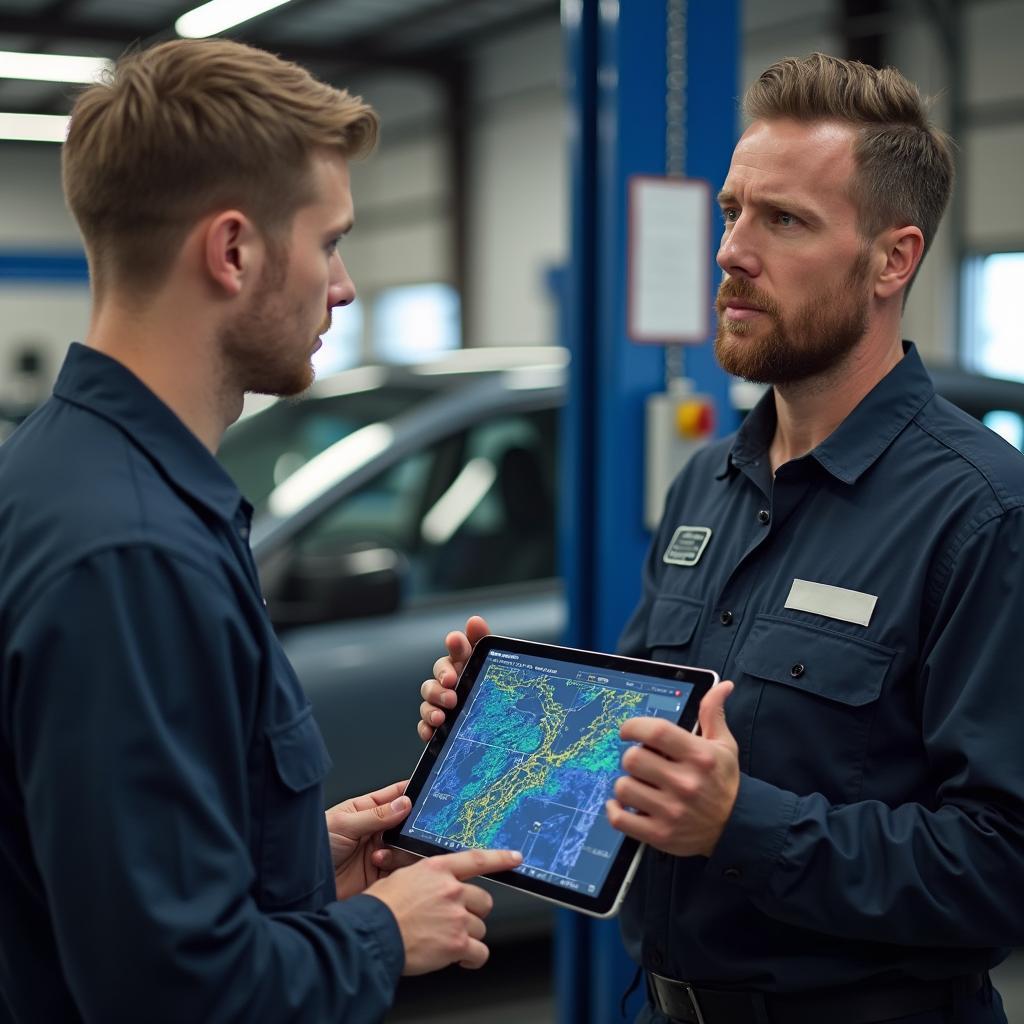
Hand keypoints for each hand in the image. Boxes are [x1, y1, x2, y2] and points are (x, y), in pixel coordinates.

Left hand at [325, 780, 418, 899]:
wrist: (299, 888)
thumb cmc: (313, 848)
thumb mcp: (343, 824)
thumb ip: (376, 814)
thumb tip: (404, 802)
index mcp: (365, 810)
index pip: (395, 796)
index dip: (412, 792)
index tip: (428, 791)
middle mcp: (375, 831)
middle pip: (406, 823)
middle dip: (411, 825)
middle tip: (412, 826)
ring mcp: (380, 853)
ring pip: (407, 846)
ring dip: (399, 848)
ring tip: (380, 852)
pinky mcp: (380, 876)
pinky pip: (402, 869)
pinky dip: (398, 866)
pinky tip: (381, 864)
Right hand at [368, 847, 522, 973]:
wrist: (371, 935)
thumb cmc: (378, 909)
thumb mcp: (400, 879)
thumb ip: (424, 880)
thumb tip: (433, 888)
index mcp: (437, 869)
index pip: (476, 859)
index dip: (500, 858)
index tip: (515, 858)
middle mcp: (451, 890)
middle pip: (483, 901)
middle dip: (473, 912)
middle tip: (455, 921)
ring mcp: (457, 917)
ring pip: (480, 928)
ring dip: (467, 936)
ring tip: (445, 941)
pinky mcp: (458, 943)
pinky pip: (480, 953)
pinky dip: (472, 958)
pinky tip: (459, 958)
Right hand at [417, 615, 490, 742]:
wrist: (501, 728)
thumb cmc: (496, 691)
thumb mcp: (495, 666)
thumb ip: (485, 643)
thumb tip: (474, 620)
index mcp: (467, 662)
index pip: (458, 646)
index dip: (456, 642)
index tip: (456, 640)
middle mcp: (451, 679)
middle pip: (439, 672)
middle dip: (442, 676)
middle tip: (451, 683)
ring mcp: (442, 701)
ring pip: (428, 697)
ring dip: (432, 704)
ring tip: (441, 716)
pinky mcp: (437, 724)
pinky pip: (425, 724)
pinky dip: (425, 727)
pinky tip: (432, 732)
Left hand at [606, 681, 738, 857]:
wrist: (737, 826)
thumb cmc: (724, 781)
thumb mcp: (724, 745)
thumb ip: (713, 713)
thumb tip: (723, 685)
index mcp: (699, 757)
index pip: (656, 732)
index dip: (634, 726)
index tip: (627, 730)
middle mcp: (685, 784)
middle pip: (632, 759)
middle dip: (631, 756)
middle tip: (640, 761)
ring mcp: (672, 811)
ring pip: (623, 787)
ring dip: (626, 783)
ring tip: (638, 784)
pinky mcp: (660, 834)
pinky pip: (620, 819)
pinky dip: (614, 810)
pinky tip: (622, 804)